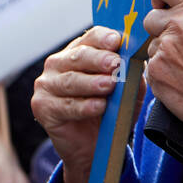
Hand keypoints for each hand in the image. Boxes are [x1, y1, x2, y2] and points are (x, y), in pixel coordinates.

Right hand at [31, 26, 143, 182]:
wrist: (93, 144)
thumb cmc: (110, 110)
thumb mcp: (126, 91)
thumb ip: (132, 75)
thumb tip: (139, 63)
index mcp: (79, 51)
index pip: (91, 37)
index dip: (103, 38)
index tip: (116, 41)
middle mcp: (59, 63)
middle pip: (79, 56)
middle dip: (99, 59)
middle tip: (115, 64)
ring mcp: (47, 84)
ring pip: (71, 80)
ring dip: (91, 83)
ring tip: (109, 85)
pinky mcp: (42, 107)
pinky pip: (65, 105)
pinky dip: (83, 106)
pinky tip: (98, 106)